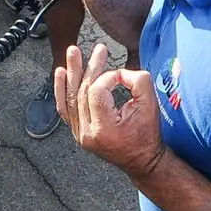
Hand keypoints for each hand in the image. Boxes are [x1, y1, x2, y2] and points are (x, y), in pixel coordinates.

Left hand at [55, 44, 164, 177]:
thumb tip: (119, 72)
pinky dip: (61, 90)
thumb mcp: (150, 105)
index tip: (122, 76)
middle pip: (83, 92)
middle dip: (91, 67)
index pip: (97, 91)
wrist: (142, 160)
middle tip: (98, 50)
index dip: (109, 77)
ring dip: (72, 73)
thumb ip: (138, 81)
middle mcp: (88, 133)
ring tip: (73, 53)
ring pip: (71, 98)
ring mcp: (80, 134)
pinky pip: (65, 109)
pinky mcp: (79, 132)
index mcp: (105, 129)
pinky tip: (60, 73)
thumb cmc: (148, 134)